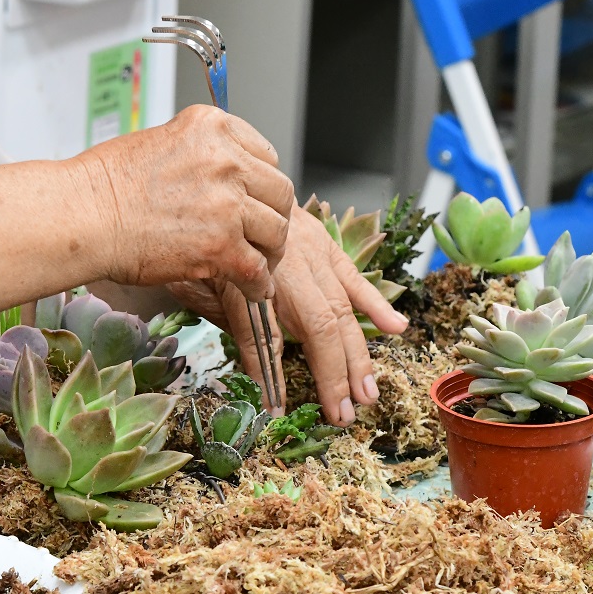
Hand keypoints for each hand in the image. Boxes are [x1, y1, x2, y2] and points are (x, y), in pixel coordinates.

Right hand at [75, 105, 294, 298]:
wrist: (83, 215)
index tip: (255, 200)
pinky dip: (257, 284)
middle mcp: (226, 160)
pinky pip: (257, 269)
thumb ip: (202, 155)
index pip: (266, 155)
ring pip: (276, 231)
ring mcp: (227, 203)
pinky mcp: (221, 245)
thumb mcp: (162, 141)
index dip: (262, 184)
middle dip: (272, 216)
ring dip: (268, 251)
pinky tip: (249, 287)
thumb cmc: (106, 184)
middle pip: (279, 192)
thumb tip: (222, 181)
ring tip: (256, 263)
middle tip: (261, 235)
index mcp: (214, 128)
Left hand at [170, 204, 407, 425]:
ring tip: (369, 393)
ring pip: (341, 309)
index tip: (276, 409)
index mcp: (246, 275)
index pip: (260, 334)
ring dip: (358, 355)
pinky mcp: (325, 245)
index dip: (268, 374)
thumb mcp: (195, 278)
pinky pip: (354, 278)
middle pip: (316, 326)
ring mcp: (311, 254)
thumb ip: (223, 319)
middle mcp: (286, 266)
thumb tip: (249, 372)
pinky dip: (376, 304)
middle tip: (344, 415)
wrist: (226, 178)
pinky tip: (397, 329)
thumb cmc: (206, 232)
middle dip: (334, 374)